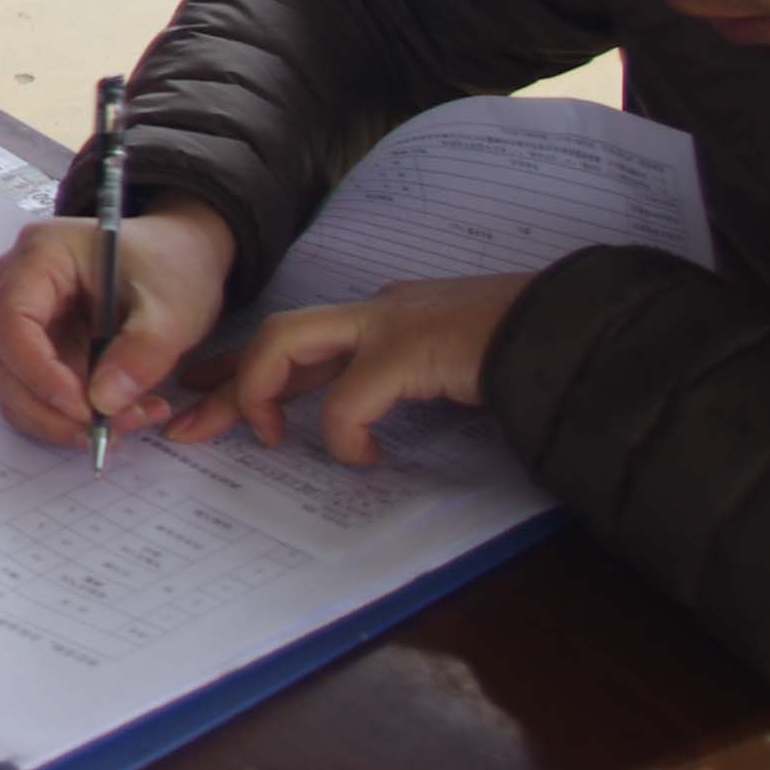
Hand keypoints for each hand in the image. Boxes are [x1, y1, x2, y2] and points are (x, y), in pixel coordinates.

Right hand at [0, 201, 239, 450]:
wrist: (181, 257)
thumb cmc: (173, 264)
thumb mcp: (173, 306)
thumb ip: (142, 351)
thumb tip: (104, 403)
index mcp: (41, 255)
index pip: (12, 321)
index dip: (38, 372)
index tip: (83, 408)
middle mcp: (18, 287)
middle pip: (7, 362)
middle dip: (53, 408)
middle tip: (108, 432)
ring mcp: (26, 321)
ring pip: (17, 388)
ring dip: (63, 420)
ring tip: (128, 422)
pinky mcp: (40, 349)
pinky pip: (38, 395)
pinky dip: (70, 418)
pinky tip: (120, 416)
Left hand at [168, 273, 527, 466]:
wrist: (578, 332)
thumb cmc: (522, 356)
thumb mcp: (446, 371)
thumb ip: (405, 382)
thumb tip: (369, 423)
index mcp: (384, 318)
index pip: (297, 337)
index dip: (245, 365)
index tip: (206, 390)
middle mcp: (379, 312)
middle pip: (276, 335)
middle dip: (228, 381)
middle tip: (191, 425)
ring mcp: (393, 325)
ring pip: (288, 342)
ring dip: (260, 391)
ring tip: (264, 437)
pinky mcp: (412, 350)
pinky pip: (349, 397)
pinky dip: (344, 432)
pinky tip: (362, 457)